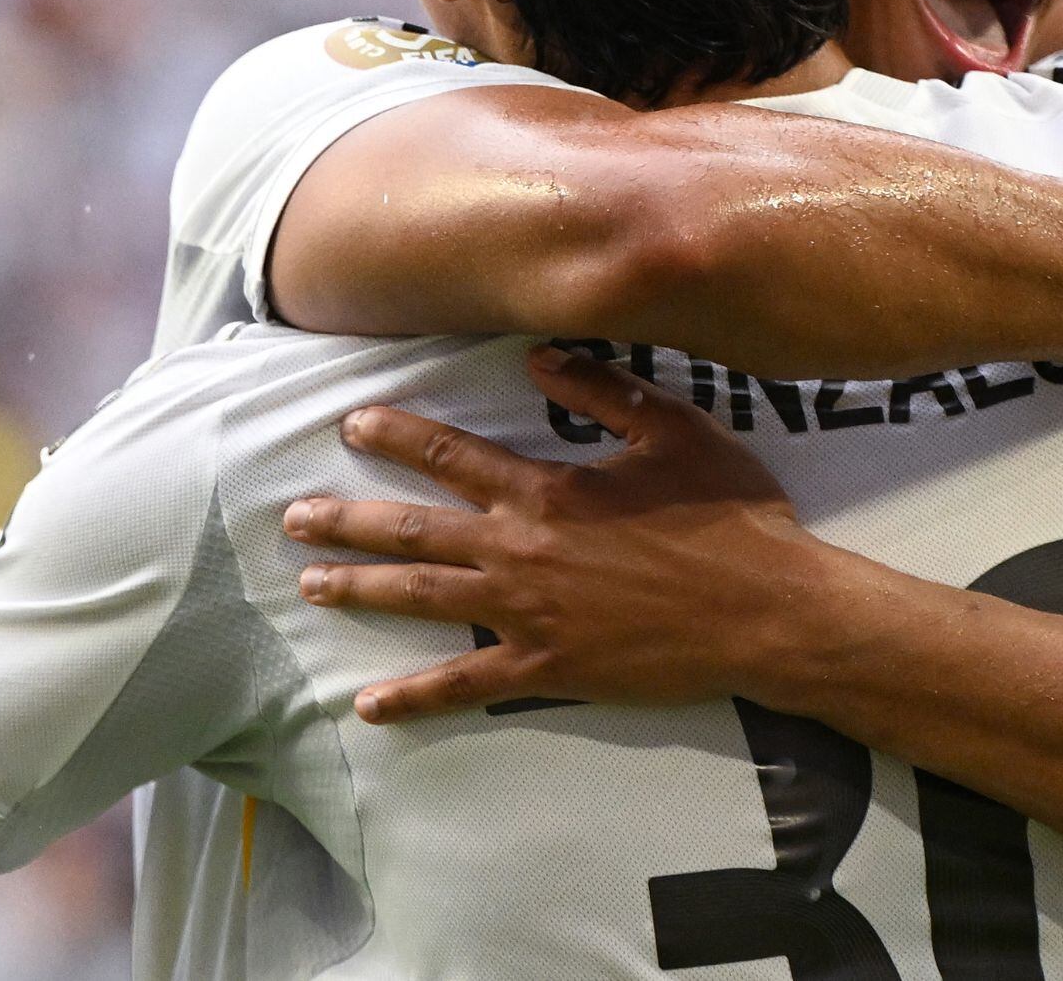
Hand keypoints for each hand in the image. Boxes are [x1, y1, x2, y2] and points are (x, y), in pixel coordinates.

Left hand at [282, 346, 827, 722]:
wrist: (767, 611)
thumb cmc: (730, 517)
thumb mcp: (675, 431)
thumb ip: (604, 392)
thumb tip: (538, 355)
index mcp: (547, 490)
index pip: (451, 456)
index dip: (395, 437)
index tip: (350, 425)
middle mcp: (521, 549)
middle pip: (414, 530)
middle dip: (348, 521)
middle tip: (296, 518)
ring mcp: (527, 613)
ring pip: (422, 600)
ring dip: (361, 590)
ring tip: (311, 584)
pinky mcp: (547, 667)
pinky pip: (465, 685)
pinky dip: (413, 698)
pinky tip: (369, 706)